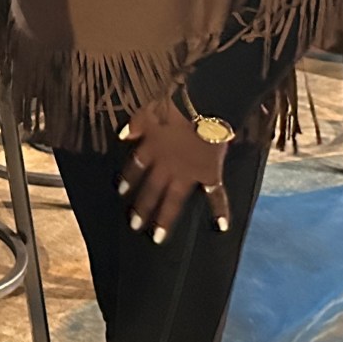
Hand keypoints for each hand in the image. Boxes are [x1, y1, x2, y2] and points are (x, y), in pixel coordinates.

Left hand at [114, 98, 231, 243]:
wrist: (204, 106)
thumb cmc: (175, 104)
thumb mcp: (148, 110)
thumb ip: (135, 125)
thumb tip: (122, 135)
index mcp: (152, 149)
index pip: (136, 168)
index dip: (129, 179)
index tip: (121, 192)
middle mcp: (166, 166)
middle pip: (151, 190)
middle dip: (142, 208)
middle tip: (134, 226)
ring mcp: (188, 173)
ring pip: (174, 200)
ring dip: (165, 219)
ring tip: (158, 237)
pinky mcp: (210, 174)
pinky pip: (216, 195)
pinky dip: (220, 210)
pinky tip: (222, 227)